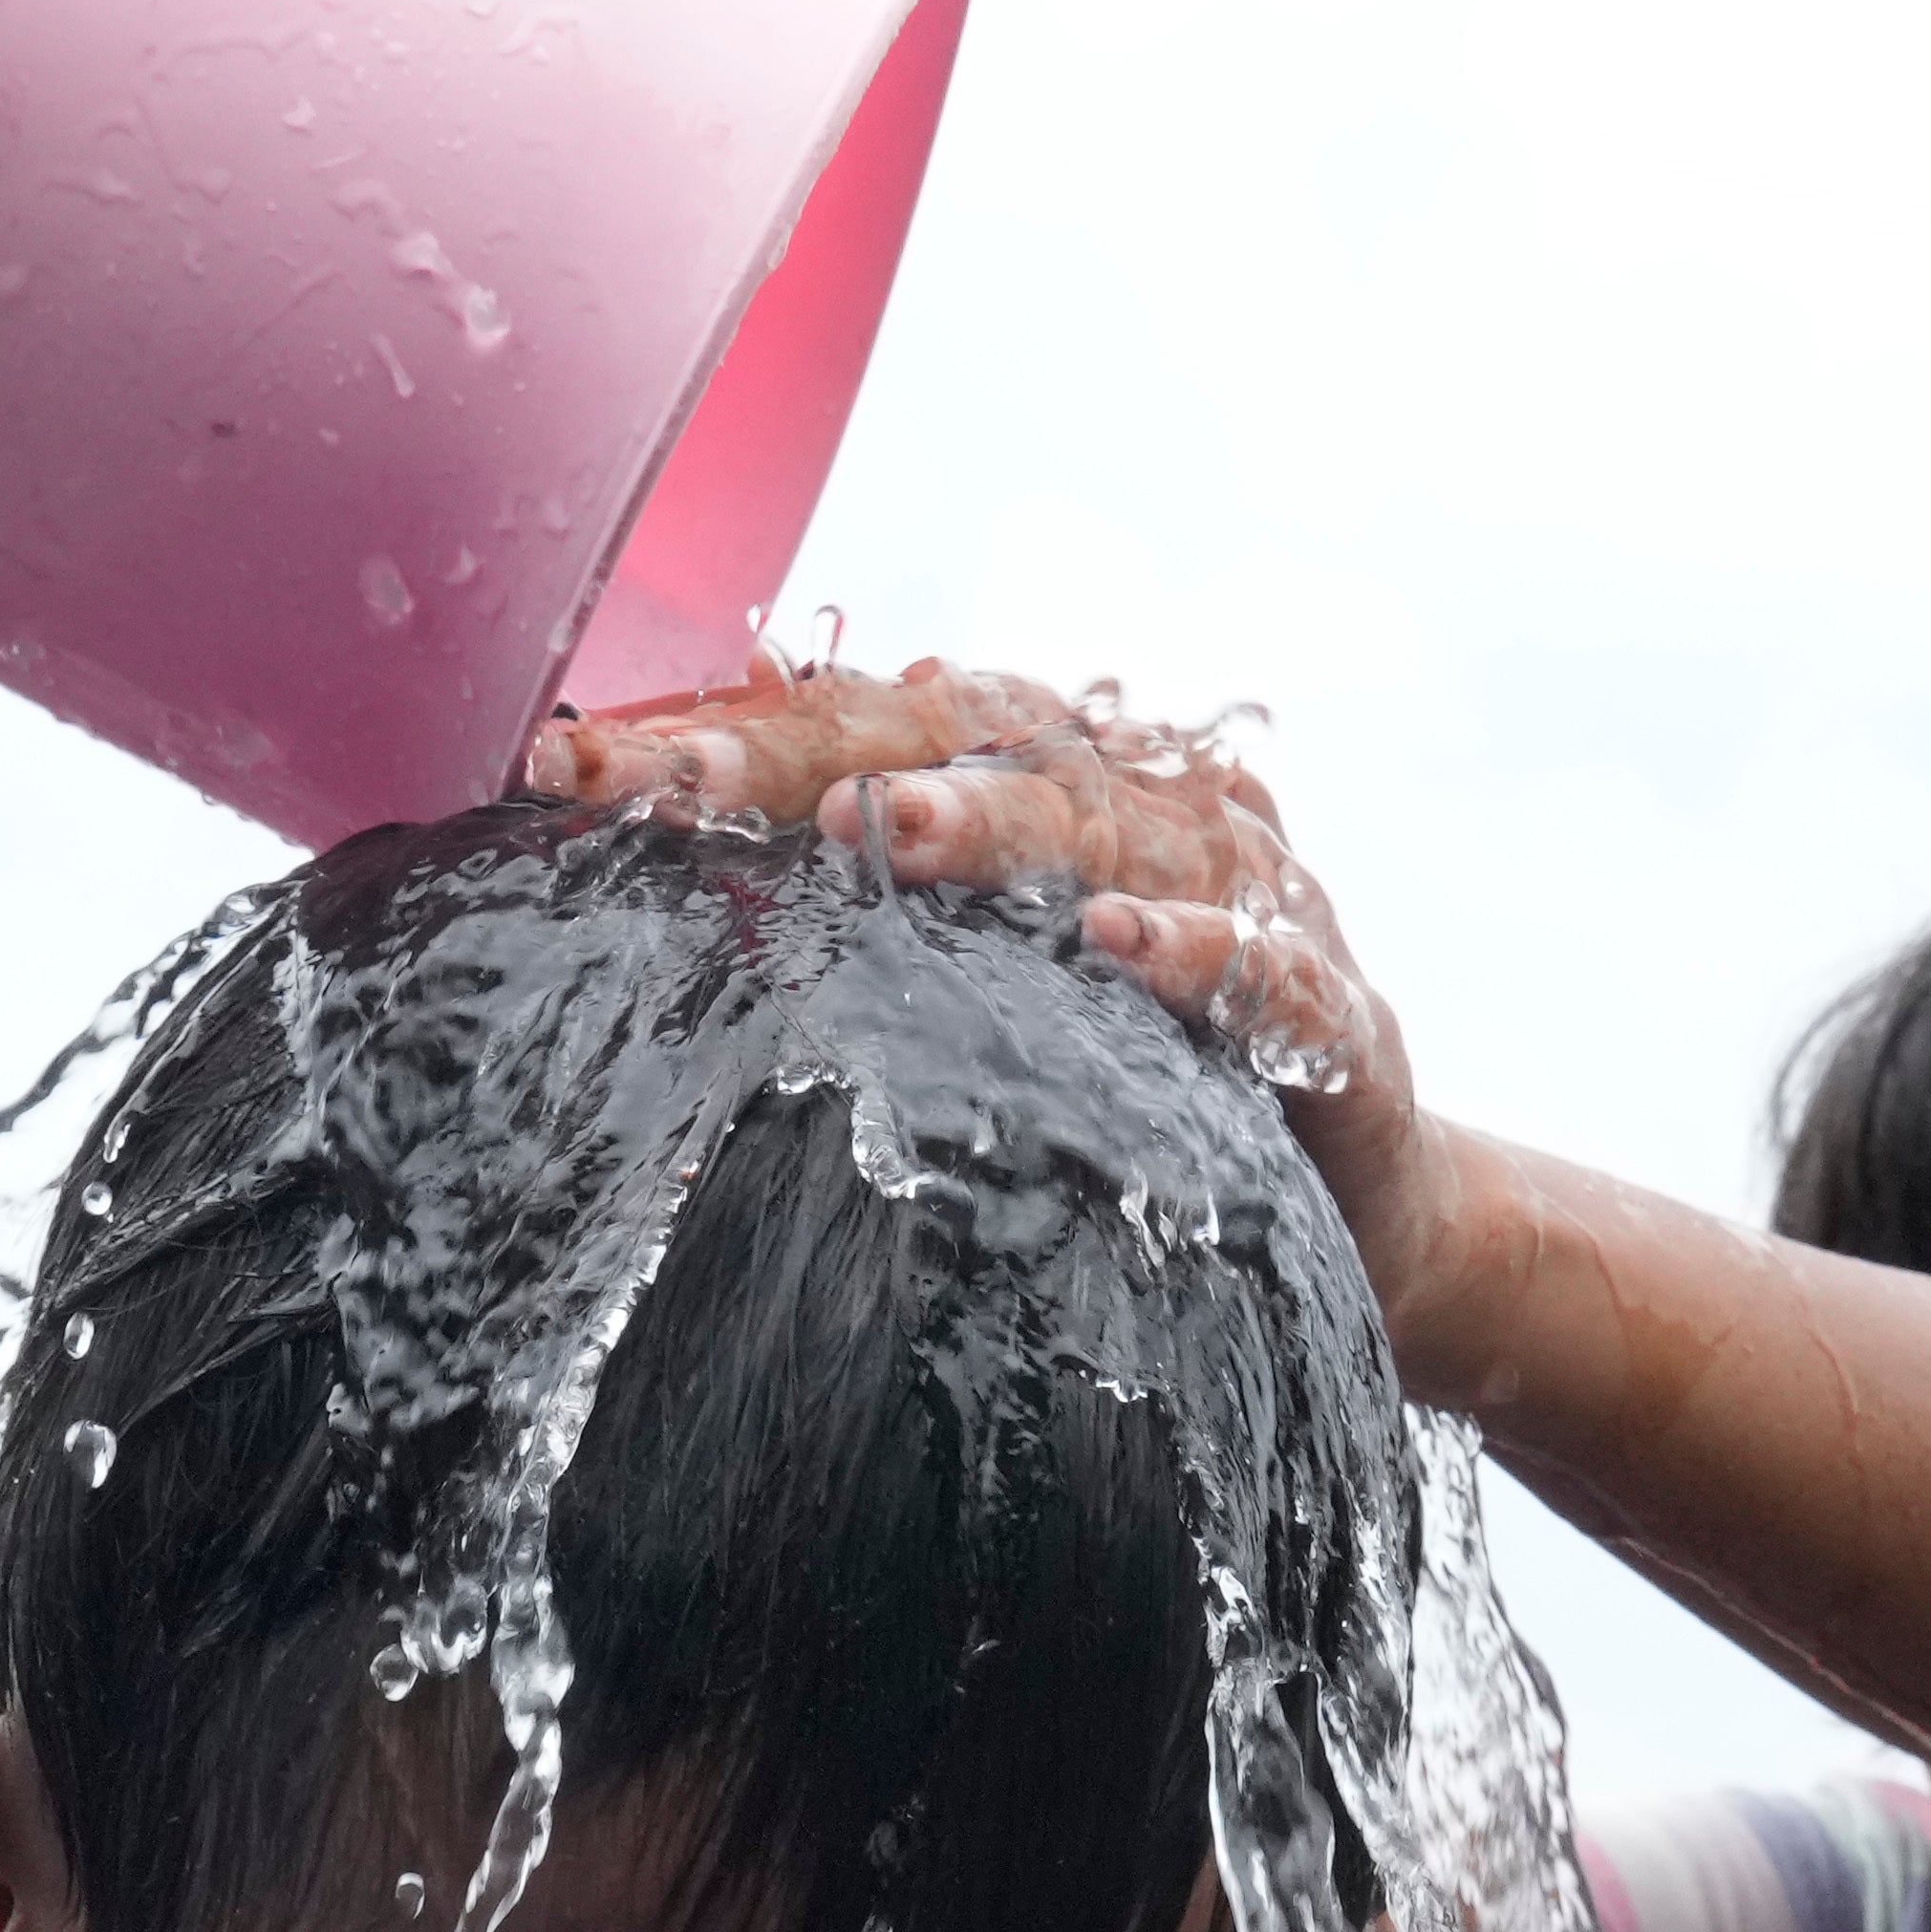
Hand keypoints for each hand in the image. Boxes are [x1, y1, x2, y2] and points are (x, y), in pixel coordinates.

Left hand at [521, 656, 1461, 1345]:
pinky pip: (1269, 969)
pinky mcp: (1334, 1015)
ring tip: (880, 829)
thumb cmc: (1130, 1089)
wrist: (1366, 1207)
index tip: (565, 778)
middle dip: (807, 757)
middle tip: (672, 785)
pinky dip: (1203, 948)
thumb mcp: (969, 992)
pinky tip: (1123, 945)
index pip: (861, 723)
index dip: (718, 738)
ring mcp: (1251, 895)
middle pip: (967, 741)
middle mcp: (1145, 803)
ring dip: (995, 821)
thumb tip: (670, 813)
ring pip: (1112, 822)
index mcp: (1042, 781)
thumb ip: (849, 906)